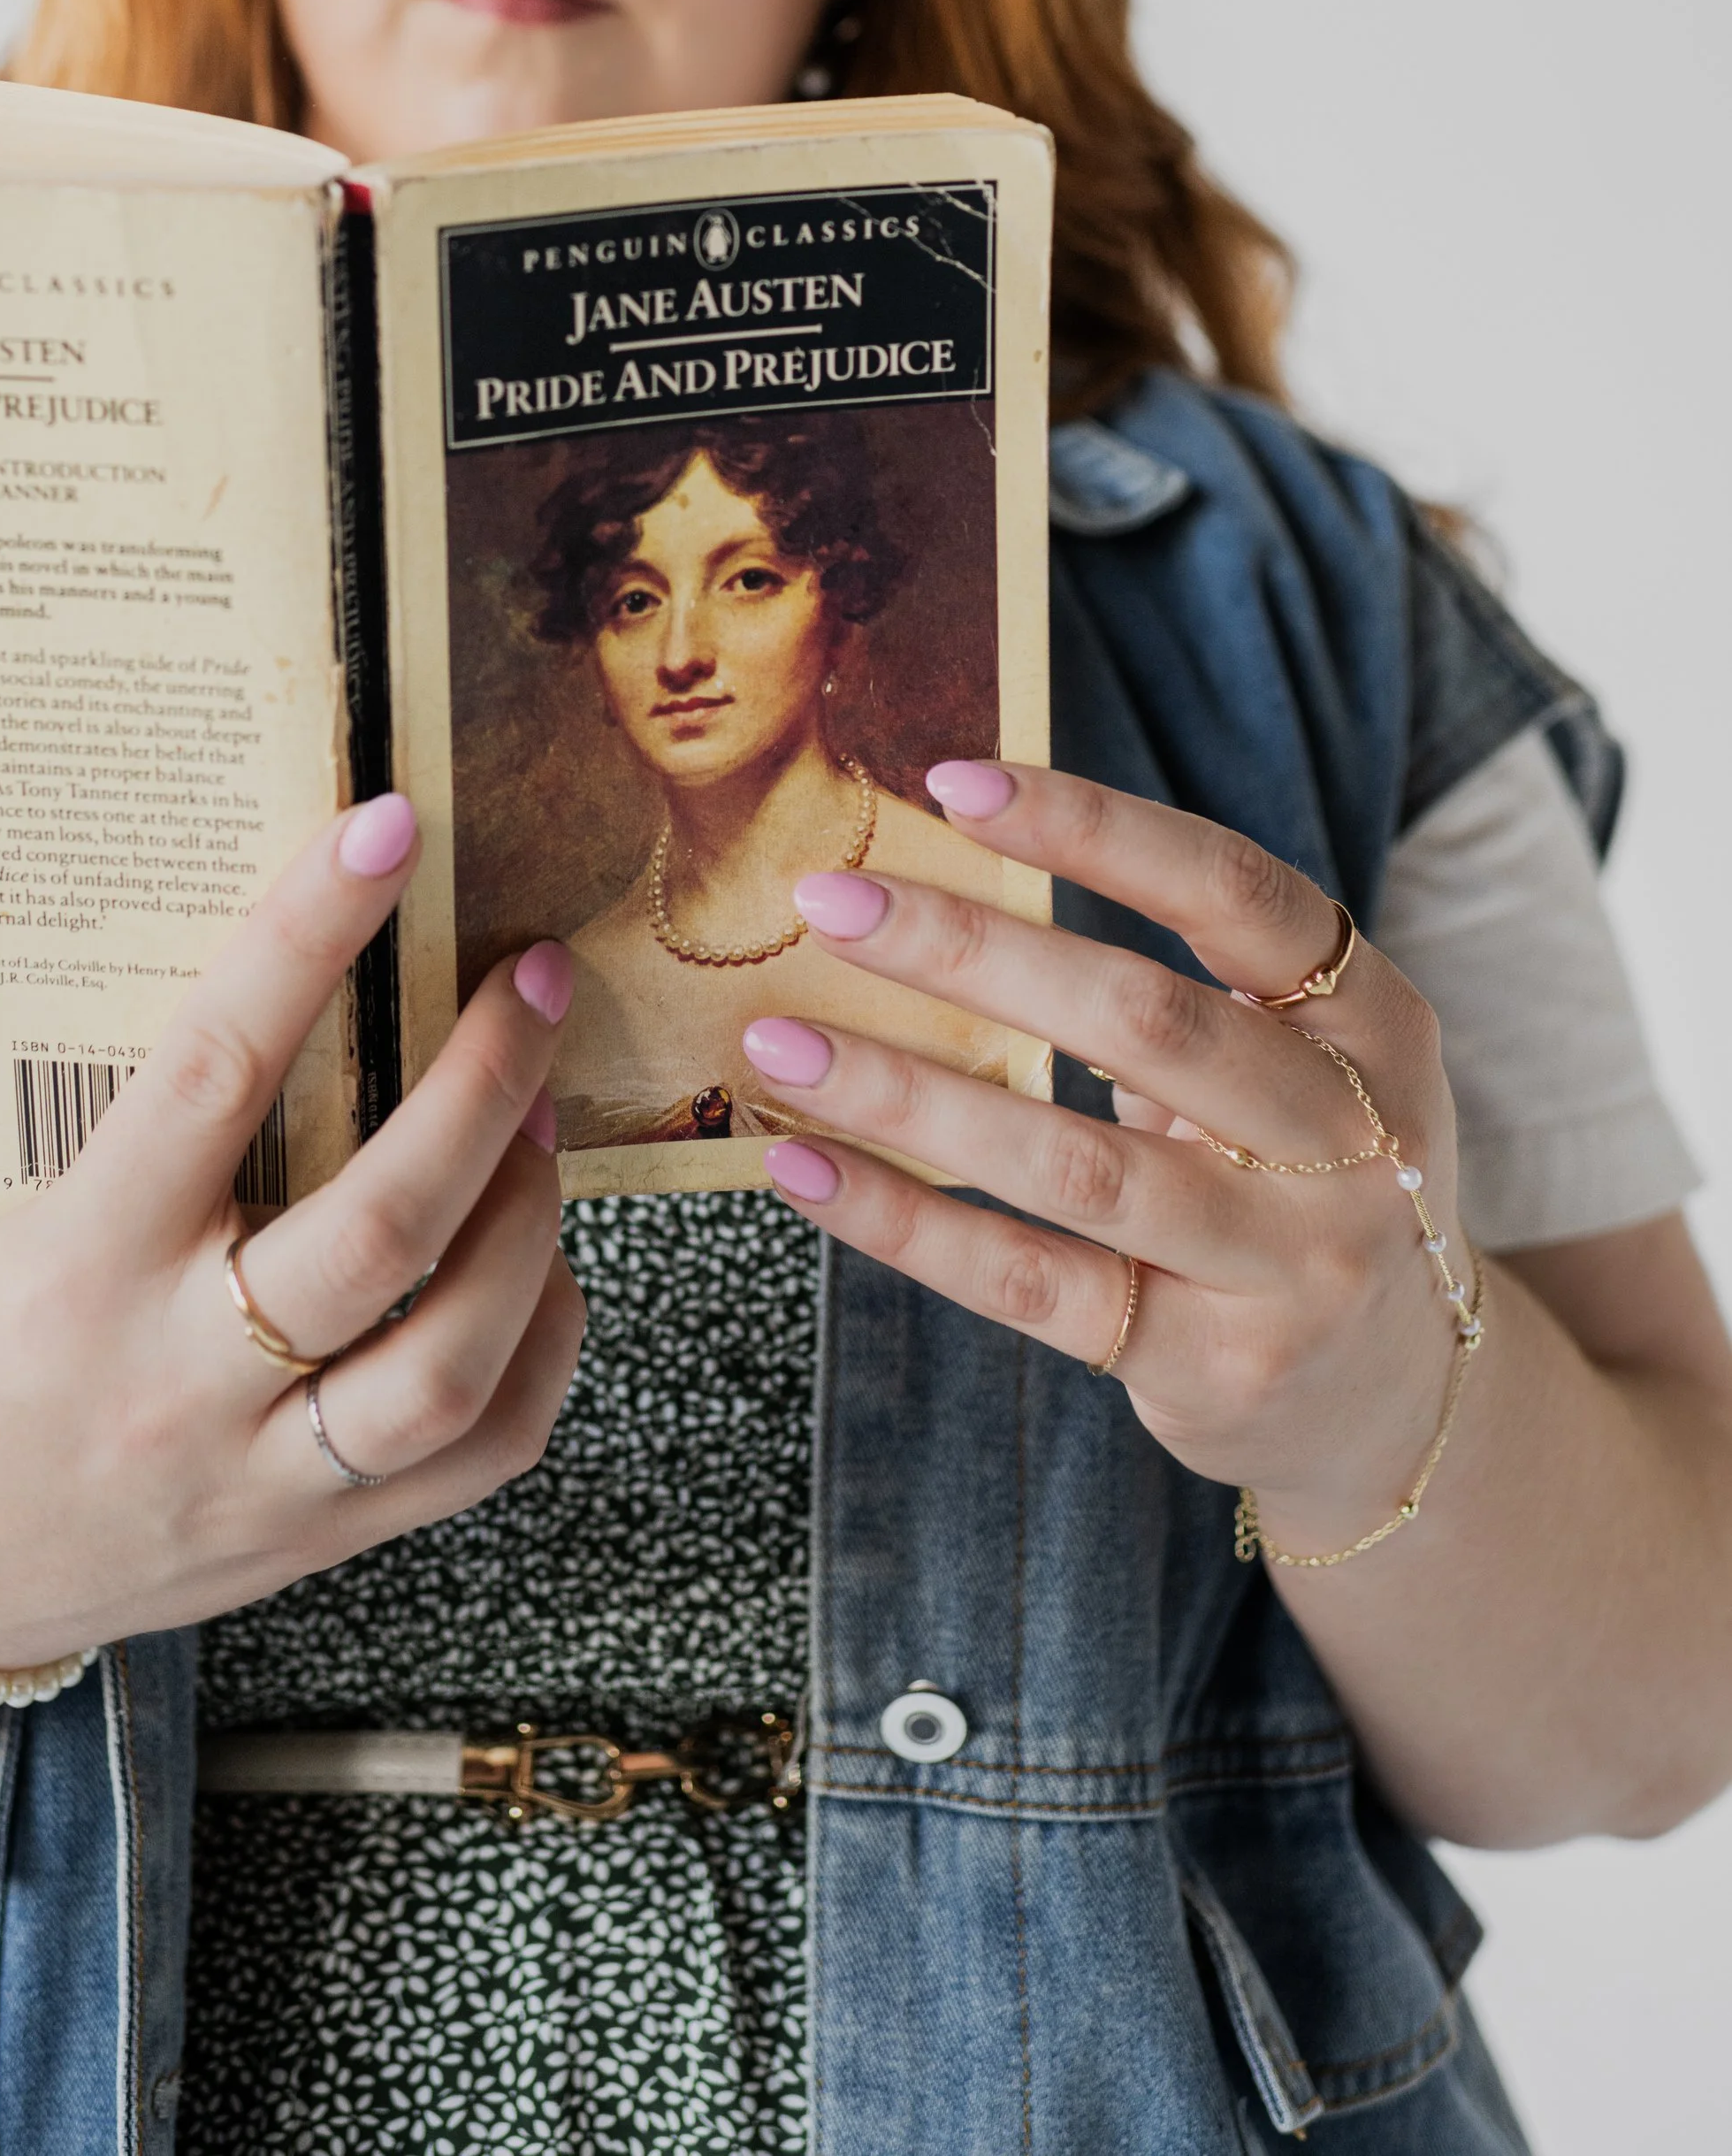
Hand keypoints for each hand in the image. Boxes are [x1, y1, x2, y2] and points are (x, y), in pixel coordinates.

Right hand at [0, 794, 585, 1671]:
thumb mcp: (14, 1209)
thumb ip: (134, 1109)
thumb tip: (289, 940)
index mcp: (82, 1261)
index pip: (212, 1074)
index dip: (305, 941)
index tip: (385, 833)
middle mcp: (177, 1376)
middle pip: (377, 1232)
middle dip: (484, 1088)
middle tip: (534, 982)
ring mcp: (256, 1474)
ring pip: (449, 1364)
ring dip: (528, 1221)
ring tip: (543, 1120)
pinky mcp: (318, 1541)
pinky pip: (481, 1451)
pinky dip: (540, 1340)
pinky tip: (540, 1263)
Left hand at [739, 765, 1479, 1558]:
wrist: (1396, 1396)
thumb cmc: (1298, 1179)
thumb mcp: (1292, 1065)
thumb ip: (1162, 992)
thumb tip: (927, 897)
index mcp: (1374, 1019)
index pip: (1233, 890)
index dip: (1096, 828)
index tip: (953, 782)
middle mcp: (1354, 1140)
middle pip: (1143, 1020)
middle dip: (970, 951)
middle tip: (828, 899)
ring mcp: (1294, 1267)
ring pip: (1076, 1163)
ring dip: (910, 1095)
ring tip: (780, 1044)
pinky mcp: (1217, 1372)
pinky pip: (1034, 1285)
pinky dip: (907, 1222)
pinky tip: (808, 1168)